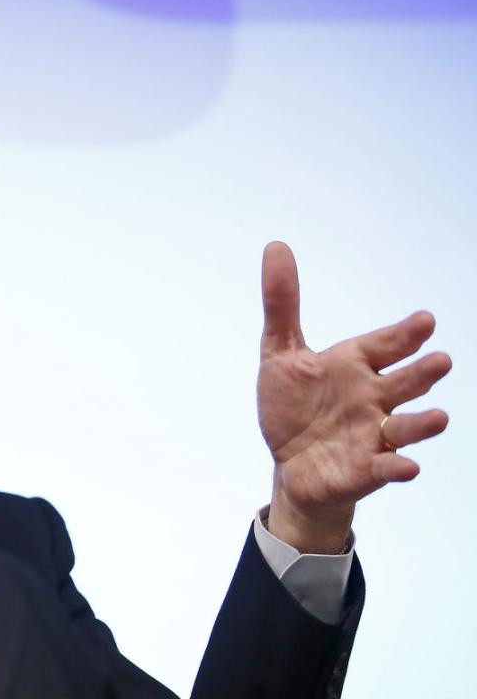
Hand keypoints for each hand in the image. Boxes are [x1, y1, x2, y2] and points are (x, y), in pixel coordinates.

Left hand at [257, 242, 450, 553]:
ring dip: (422, 423)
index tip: (424, 320)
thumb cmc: (293, 404)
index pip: (386, 344)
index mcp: (356, 365)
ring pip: (407, 427)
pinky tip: (407, 467)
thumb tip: (276, 245)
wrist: (290, 461)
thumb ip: (282, 304)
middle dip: (423, 373)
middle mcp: (374, 398)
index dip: (404, 334)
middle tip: (440, 361)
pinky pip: (387, 468)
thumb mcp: (280, 352)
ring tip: (439, 417)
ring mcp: (374, 434)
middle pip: (405, 383)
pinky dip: (397, 468)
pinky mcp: (366, 469)